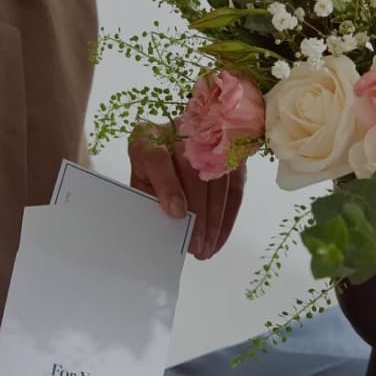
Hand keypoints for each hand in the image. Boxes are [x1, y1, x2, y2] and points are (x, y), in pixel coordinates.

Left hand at [129, 125, 245, 259]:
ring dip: (214, 217)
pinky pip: (234, 184)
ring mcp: (207, 137)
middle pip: (191, 170)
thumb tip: (166, 228)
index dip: (168, 186)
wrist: (170, 146)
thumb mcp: (142, 183)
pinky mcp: (230, 150)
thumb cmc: (152, 172)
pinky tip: (220, 236)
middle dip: (197, 211)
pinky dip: (228, 214)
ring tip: (208, 246)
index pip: (157, 157)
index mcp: (146, 138)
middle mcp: (177, 130)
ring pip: (216, 178)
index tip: (177, 213)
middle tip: (196, 244)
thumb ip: (149, 199)